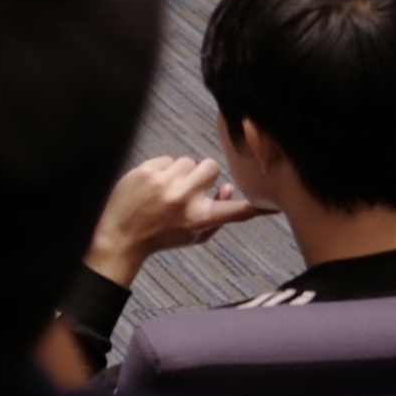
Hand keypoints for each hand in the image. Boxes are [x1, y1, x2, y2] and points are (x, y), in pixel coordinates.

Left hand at [83, 156, 270, 284]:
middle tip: (191, 188)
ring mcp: (164, 182)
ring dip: (182, 173)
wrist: (121, 235)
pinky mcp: (146, 170)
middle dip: (205, 175)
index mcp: (199, 219)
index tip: (274, 205)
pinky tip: (153, 186)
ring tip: (168, 191)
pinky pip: (167, 158)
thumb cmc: (162, 236)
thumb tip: (229, 188)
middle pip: (211, 167)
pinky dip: (163, 170)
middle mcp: (184, 199)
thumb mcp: (194, 236)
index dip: (258, 208)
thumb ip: (218, 216)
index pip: (236, 211)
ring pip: (187, 161)